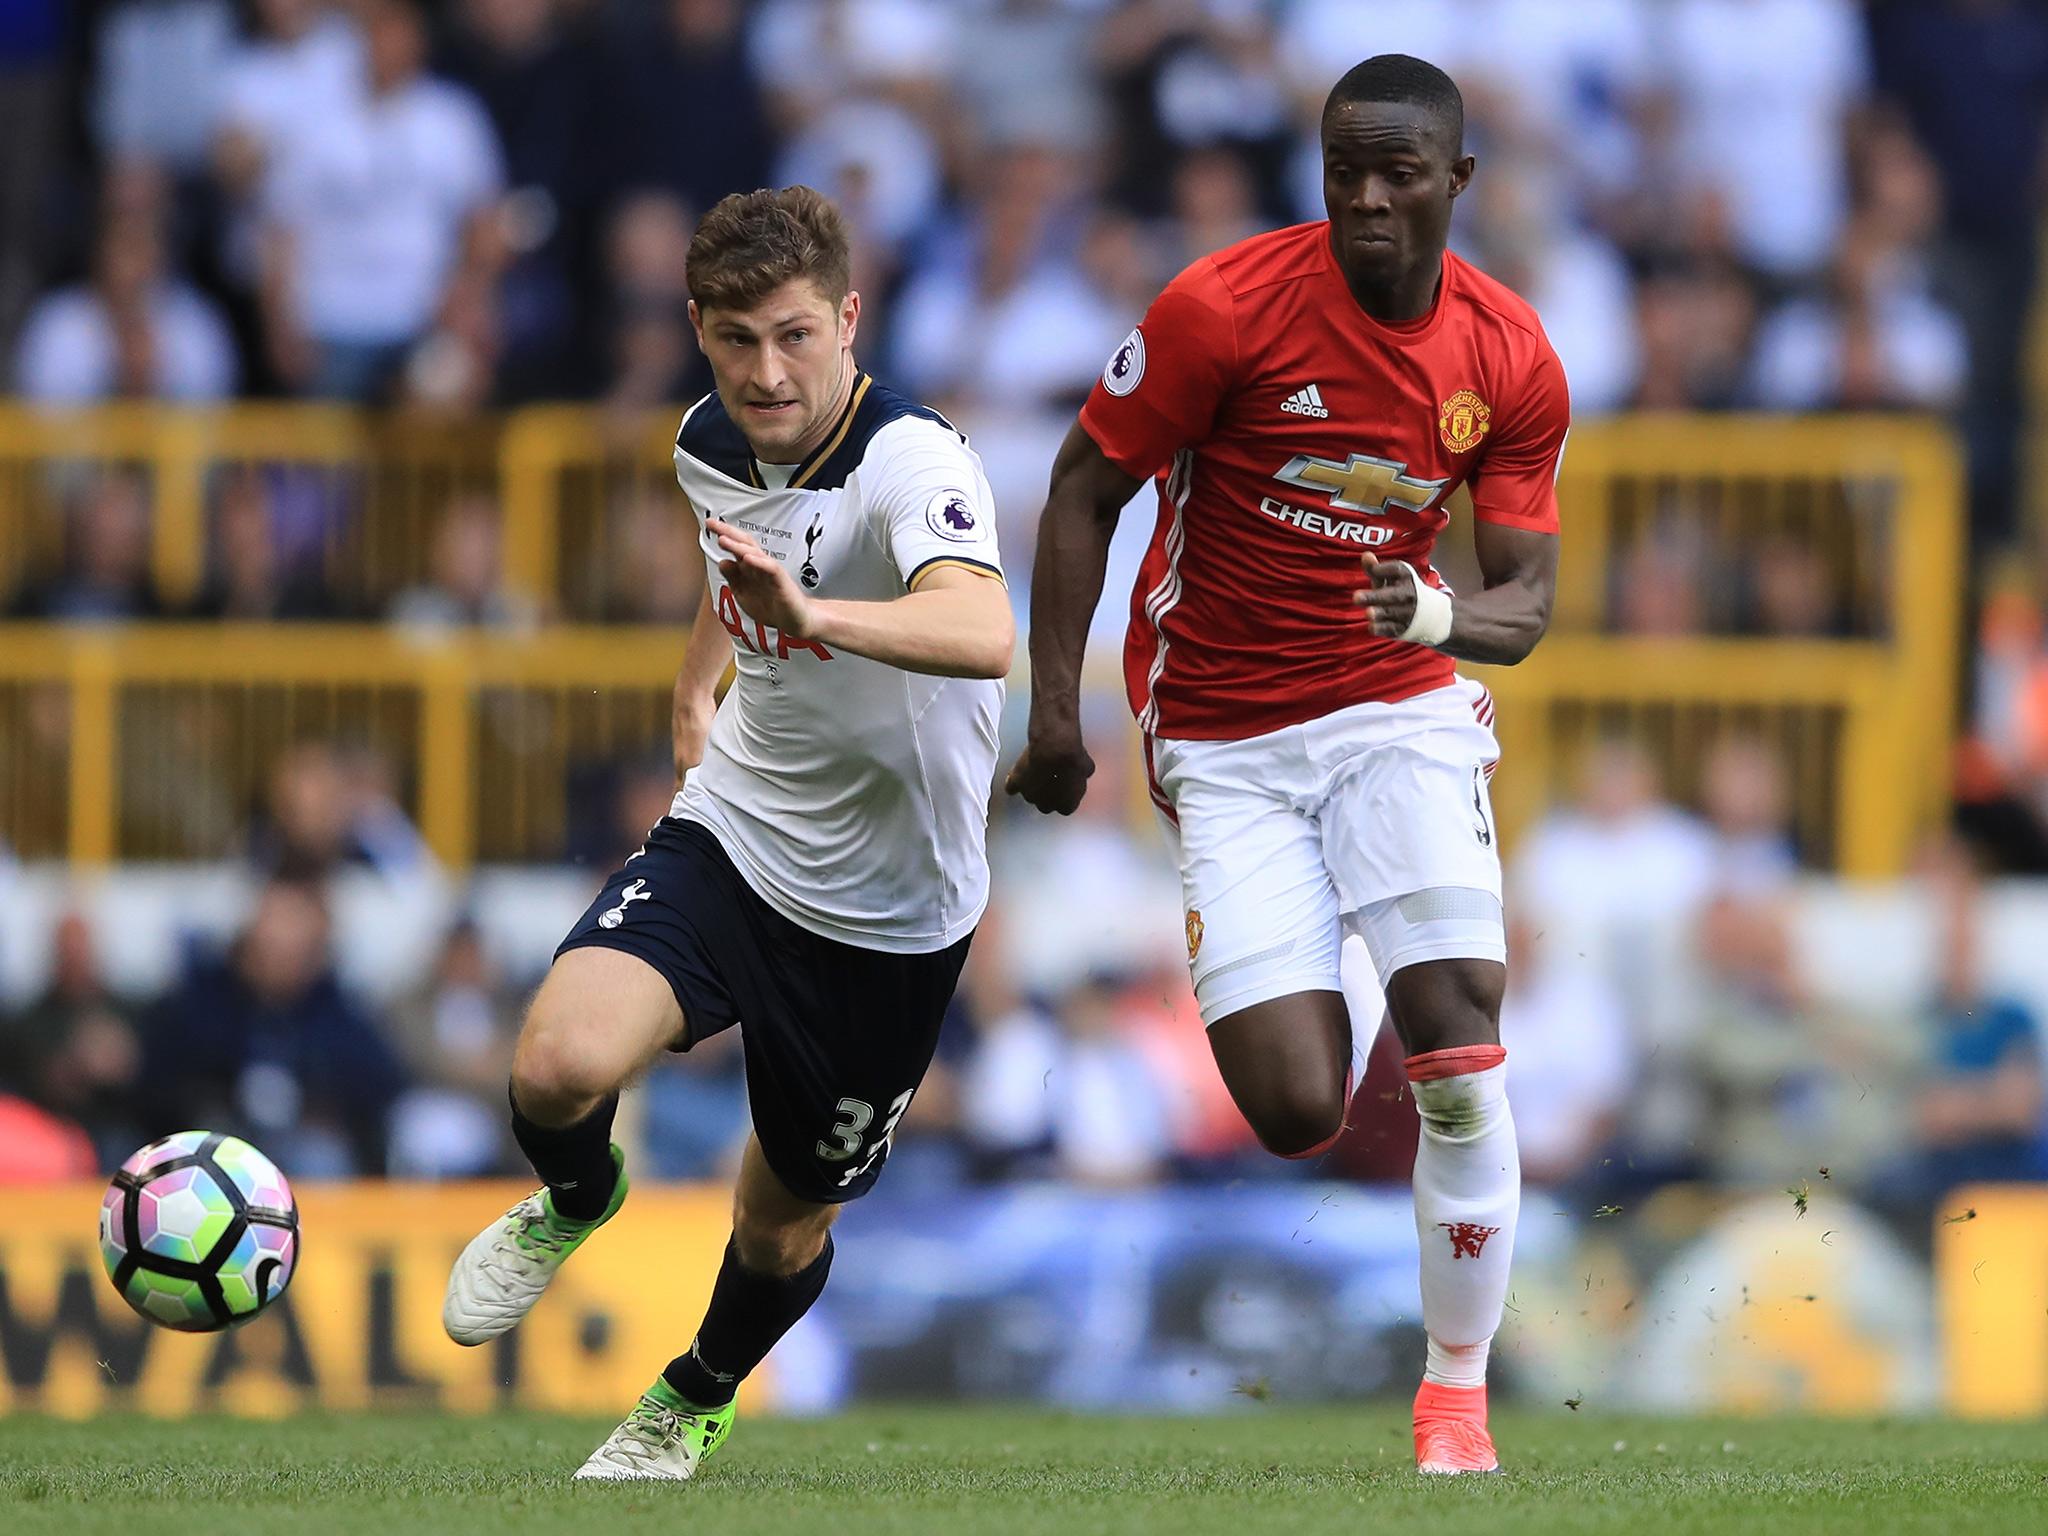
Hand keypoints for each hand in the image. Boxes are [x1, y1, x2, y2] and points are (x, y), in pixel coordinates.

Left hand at [709, 518, 813, 638]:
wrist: (794, 620)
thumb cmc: (771, 606)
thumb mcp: (743, 593)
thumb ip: (733, 578)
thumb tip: (723, 562)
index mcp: (750, 567)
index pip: (737, 546)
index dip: (724, 534)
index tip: (709, 525)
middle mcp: (760, 565)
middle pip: (744, 543)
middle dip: (728, 532)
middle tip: (713, 524)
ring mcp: (771, 571)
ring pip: (755, 553)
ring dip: (738, 546)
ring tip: (723, 539)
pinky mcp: (781, 581)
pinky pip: (770, 568)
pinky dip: (759, 563)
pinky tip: (748, 558)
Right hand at [1005, 724, 1095, 814]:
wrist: (1055, 748)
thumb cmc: (1073, 758)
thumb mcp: (1087, 768)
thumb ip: (1082, 775)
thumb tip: (1082, 771)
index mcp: (1067, 806)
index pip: (1066, 807)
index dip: (1065, 796)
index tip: (1066, 787)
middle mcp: (1047, 805)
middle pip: (1046, 804)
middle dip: (1048, 794)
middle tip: (1052, 779)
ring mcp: (1030, 795)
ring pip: (1030, 795)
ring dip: (1033, 786)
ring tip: (1037, 771)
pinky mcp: (1017, 783)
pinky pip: (1011, 787)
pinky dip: (1013, 783)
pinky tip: (1016, 777)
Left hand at [1355, 552, 1419, 637]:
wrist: (1429, 613)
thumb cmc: (1399, 590)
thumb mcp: (1389, 578)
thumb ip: (1374, 568)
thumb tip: (1365, 555)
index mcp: (1406, 576)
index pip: (1395, 570)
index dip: (1381, 570)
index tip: (1373, 570)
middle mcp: (1408, 593)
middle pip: (1392, 595)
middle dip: (1374, 597)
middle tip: (1355, 597)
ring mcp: (1407, 612)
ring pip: (1391, 613)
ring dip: (1380, 613)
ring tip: (1368, 613)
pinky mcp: (1403, 628)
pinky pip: (1392, 628)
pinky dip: (1382, 628)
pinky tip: (1372, 626)